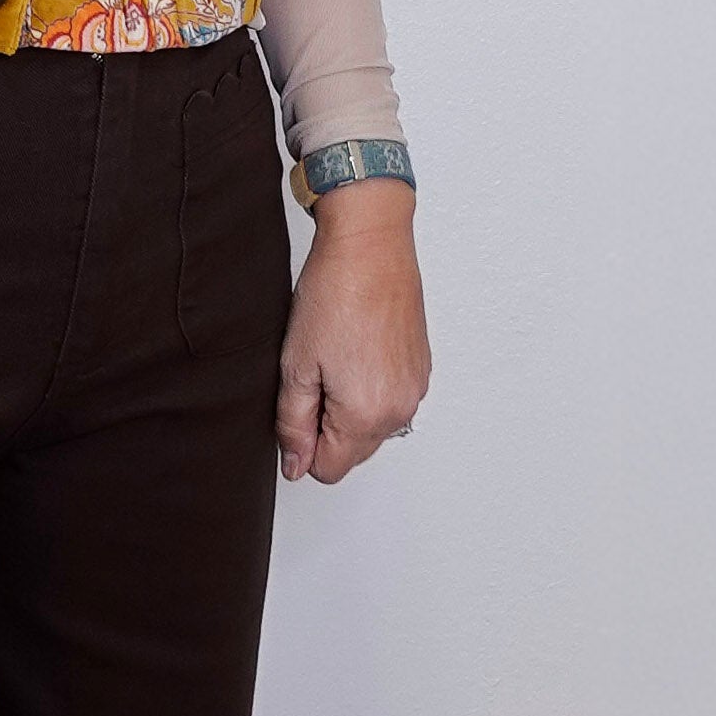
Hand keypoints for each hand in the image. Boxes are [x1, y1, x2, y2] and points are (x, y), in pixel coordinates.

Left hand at [275, 180, 429, 484]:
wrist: (370, 246)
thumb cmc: (334, 294)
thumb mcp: (296, 365)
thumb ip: (293, 424)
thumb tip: (296, 466)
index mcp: (367, 415)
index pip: (328, 469)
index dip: (303, 444)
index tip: (298, 404)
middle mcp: (400, 409)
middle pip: (353, 453)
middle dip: (327, 428)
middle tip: (314, 376)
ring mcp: (415, 390)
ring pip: (373, 429)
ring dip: (350, 409)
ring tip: (336, 360)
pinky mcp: (421, 370)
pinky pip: (391, 402)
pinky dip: (371, 390)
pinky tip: (356, 351)